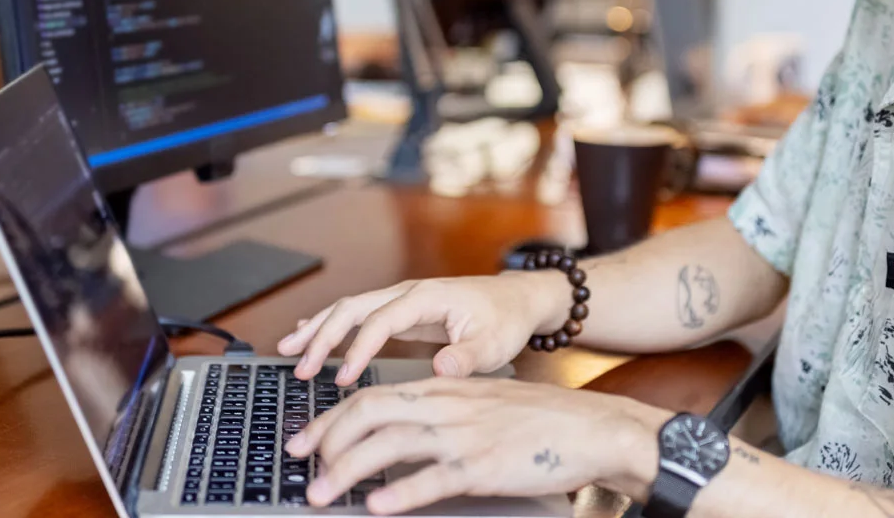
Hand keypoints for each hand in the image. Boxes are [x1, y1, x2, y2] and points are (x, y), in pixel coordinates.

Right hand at [277, 272, 571, 384]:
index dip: (358, 348)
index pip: (380, 321)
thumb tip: (441, 367)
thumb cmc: (506, 320)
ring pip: (350, 308)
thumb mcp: (495, 343)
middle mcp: (408, 293)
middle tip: (299, 367)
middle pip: (353, 308)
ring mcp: (402, 300)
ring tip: (288, 350)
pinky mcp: (401, 311)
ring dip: (319, 329)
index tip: (342, 377)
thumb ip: (467, 357)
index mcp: (427, 297)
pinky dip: (332, 325)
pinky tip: (309, 334)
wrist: (518, 299)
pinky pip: (359, 315)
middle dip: (323, 336)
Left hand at [287, 376, 663, 512]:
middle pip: (368, 412)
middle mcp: (447, 406)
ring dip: (347, 470)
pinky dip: (398, 492)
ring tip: (322, 493)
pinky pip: (431, 479)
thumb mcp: (482, 403)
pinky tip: (375, 505)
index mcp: (445, 389)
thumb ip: (441, 411)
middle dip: (326, 438)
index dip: (333, 418)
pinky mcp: (483, 467)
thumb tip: (399, 429)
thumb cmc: (541, 420)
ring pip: (389, 445)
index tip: (307, 439)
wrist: (592, 428)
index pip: (372, 395)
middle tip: (301, 463)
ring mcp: (464, 436)